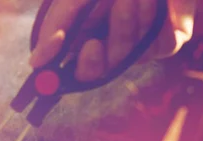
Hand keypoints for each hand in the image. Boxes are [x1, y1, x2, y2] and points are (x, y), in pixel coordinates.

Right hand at [29, 0, 196, 80]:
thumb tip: (35, 62)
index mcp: (83, 40)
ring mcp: (137, 48)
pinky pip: (162, 48)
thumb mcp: (73, 0)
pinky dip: (156, 24)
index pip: (76, 72)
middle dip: (106, 49)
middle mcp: (108, 48)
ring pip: (130, 55)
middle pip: (101, 72)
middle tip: (103, 31)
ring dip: (130, 23)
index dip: (79, 66)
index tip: (85, 45)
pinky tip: (153, 2)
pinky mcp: (166, 43)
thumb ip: (54, 27)